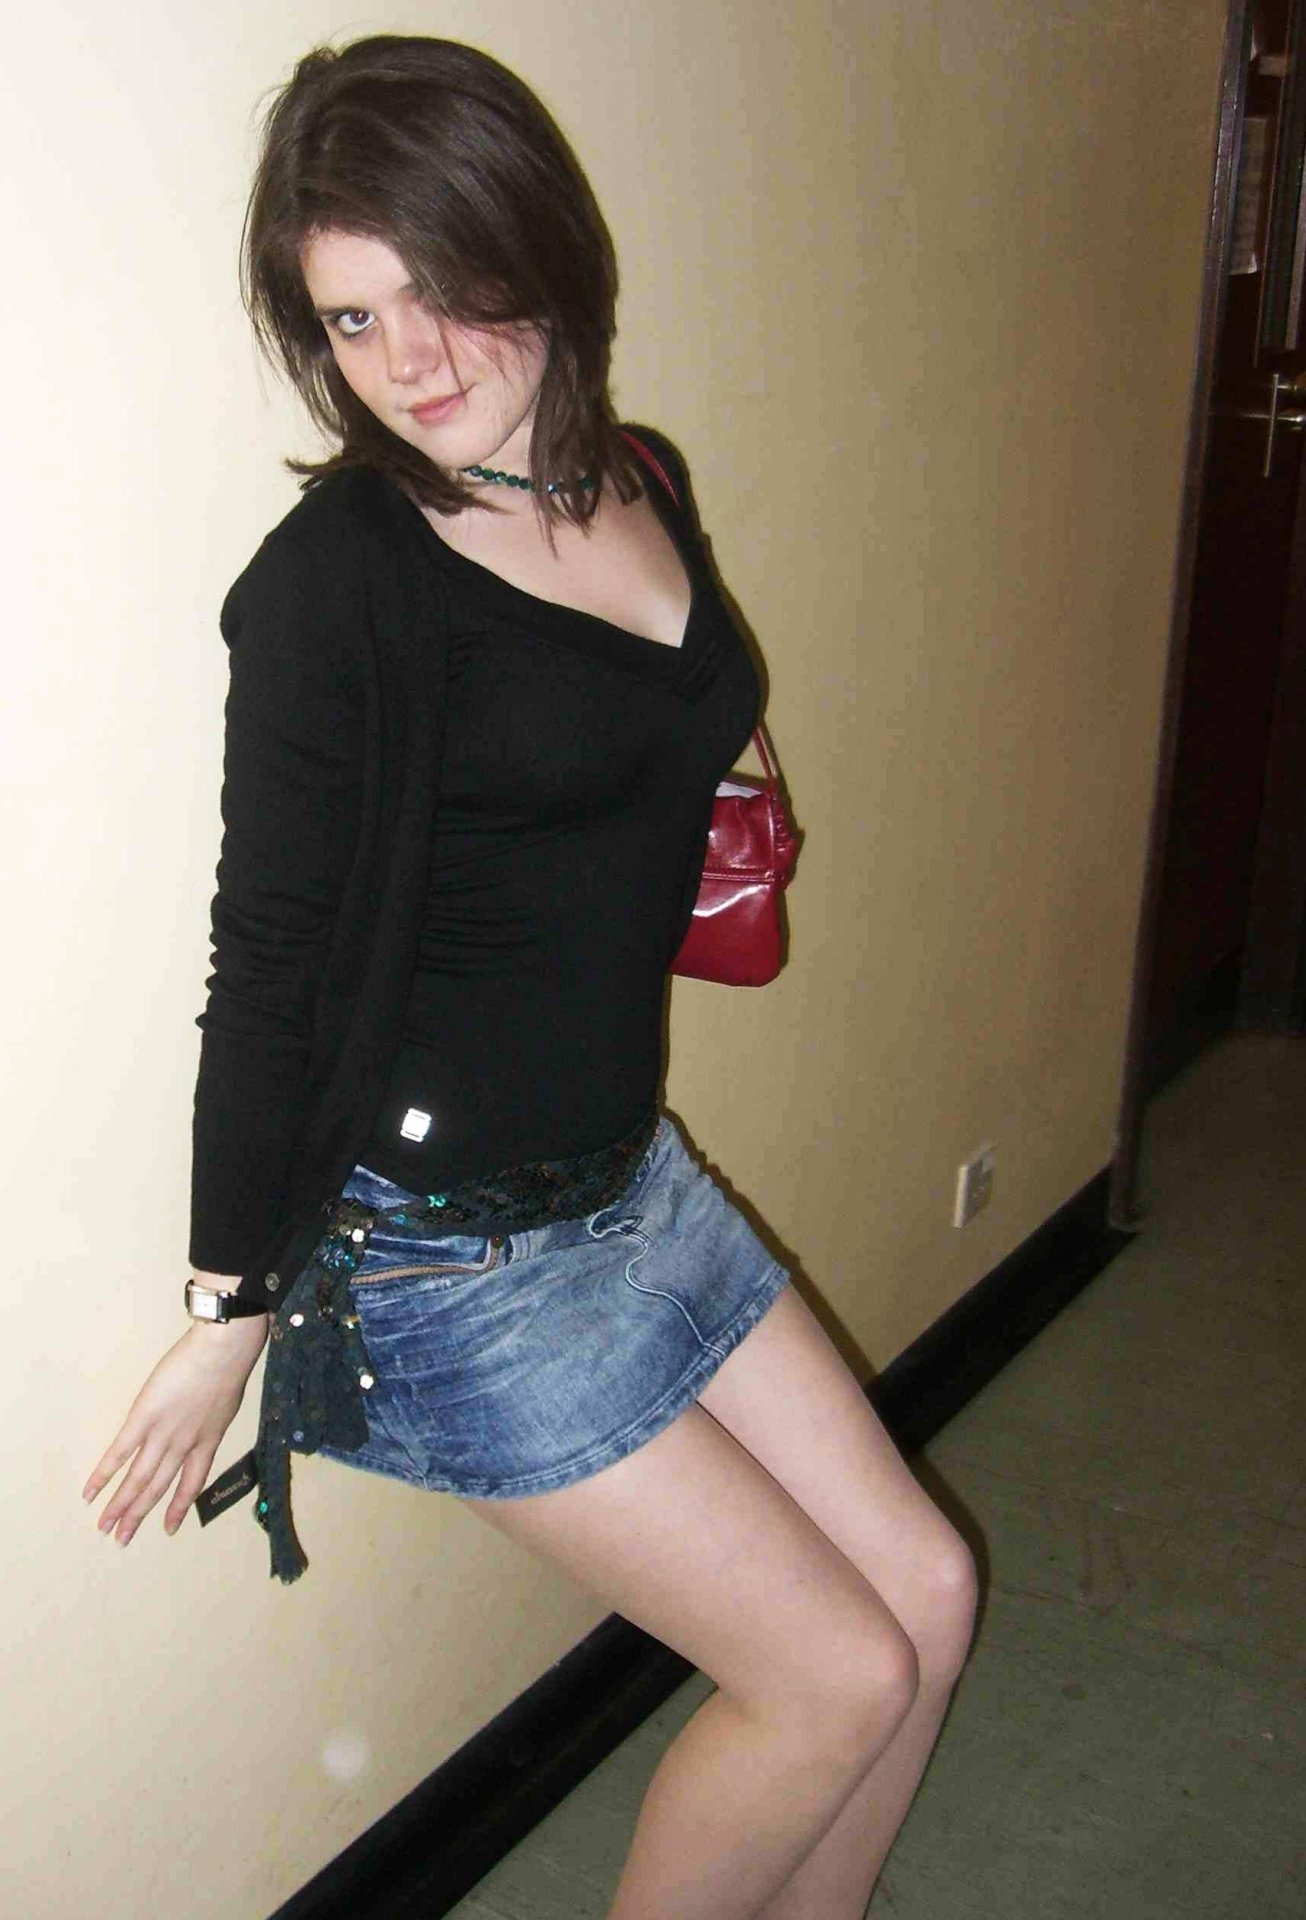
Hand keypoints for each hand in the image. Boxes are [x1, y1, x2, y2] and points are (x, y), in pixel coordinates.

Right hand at [83, 1311, 268, 1546]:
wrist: (223, 1351)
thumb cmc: (229, 1364)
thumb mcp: (226, 1399)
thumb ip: (211, 1416)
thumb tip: (202, 1418)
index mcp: (207, 1441)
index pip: (192, 1483)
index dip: (179, 1507)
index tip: (169, 1529)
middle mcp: (184, 1446)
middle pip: (158, 1488)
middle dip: (139, 1515)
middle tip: (121, 1539)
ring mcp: (163, 1435)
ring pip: (138, 1479)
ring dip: (120, 1506)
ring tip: (105, 1527)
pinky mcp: (143, 1418)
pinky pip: (120, 1452)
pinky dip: (104, 1475)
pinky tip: (90, 1493)